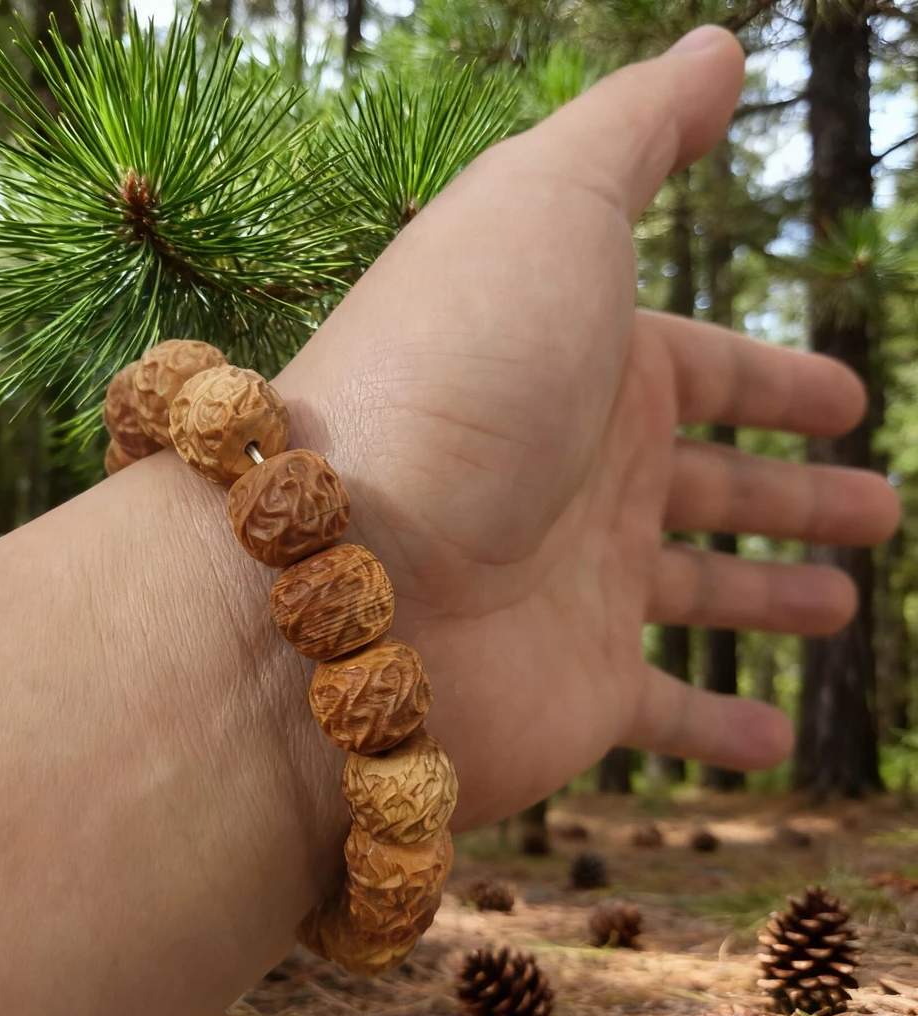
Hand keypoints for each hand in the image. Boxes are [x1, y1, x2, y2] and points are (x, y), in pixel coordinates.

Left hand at [275, 26, 899, 828]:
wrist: (349, 567)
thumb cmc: (455, 377)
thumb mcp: (546, 210)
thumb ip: (632, 130)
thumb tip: (716, 49)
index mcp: (584, 374)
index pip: (701, 371)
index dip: (774, 383)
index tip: (847, 401)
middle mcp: (575, 480)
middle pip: (704, 487)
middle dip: (791, 497)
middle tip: (874, 511)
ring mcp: (572, 591)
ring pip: (690, 596)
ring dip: (764, 601)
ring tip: (839, 609)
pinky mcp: (572, 695)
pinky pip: (658, 715)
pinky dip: (709, 733)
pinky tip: (769, 748)